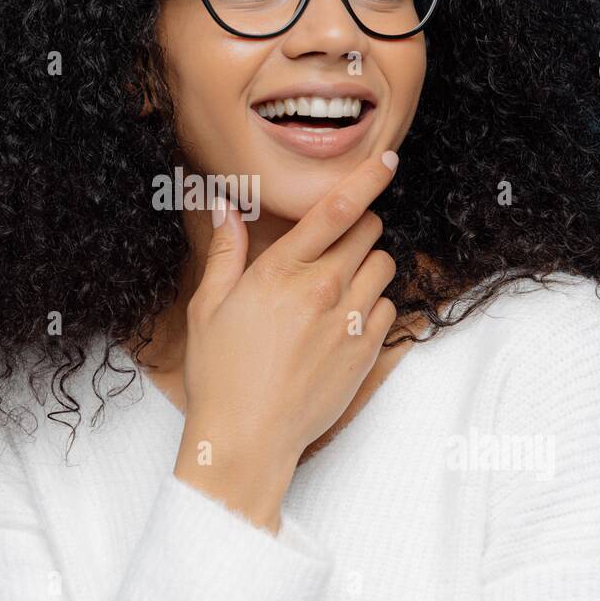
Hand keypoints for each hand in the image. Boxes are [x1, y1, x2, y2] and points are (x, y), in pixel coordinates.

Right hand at [173, 151, 399, 529]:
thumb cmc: (219, 374)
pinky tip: (345, 320)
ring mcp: (350, 322)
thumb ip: (225, 253)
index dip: (368, 178)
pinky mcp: (366, 353)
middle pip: (368, 231)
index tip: (387, 161)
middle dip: (356, 227)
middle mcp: (323, 291)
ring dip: (367, 266)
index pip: (337, 209)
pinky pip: (391, 309)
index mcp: (281, 272)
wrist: (247, 439)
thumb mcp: (208, 307)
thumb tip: (227, 208)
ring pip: (384, 266)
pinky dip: (375, 306)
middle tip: (332, 244)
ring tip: (337, 286)